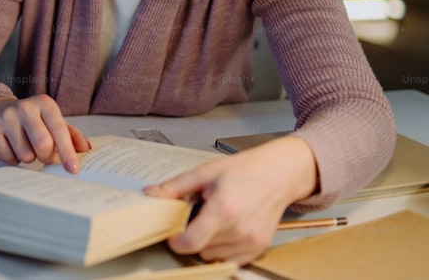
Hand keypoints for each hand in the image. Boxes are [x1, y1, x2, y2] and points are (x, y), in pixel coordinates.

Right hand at [0, 95, 91, 171]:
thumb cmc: (31, 119)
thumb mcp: (51, 120)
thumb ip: (70, 134)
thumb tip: (85, 148)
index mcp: (45, 103)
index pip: (60, 131)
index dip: (67, 152)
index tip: (73, 170)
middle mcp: (25, 107)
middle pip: (43, 145)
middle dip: (46, 157)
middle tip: (44, 155)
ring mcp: (7, 117)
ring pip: (25, 155)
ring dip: (29, 158)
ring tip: (25, 145)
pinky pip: (9, 158)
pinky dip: (14, 159)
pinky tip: (12, 146)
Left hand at [143, 135, 317, 264]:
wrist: (278, 174)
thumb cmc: (244, 170)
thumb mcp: (205, 172)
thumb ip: (175, 186)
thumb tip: (151, 194)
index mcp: (223, 210)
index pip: (191, 243)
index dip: (176, 241)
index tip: (172, 233)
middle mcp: (239, 230)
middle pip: (200, 249)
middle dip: (192, 236)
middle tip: (198, 215)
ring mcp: (251, 241)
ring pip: (214, 256)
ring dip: (207, 243)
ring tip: (215, 219)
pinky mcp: (259, 247)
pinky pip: (231, 259)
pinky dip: (222, 248)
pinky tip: (226, 229)